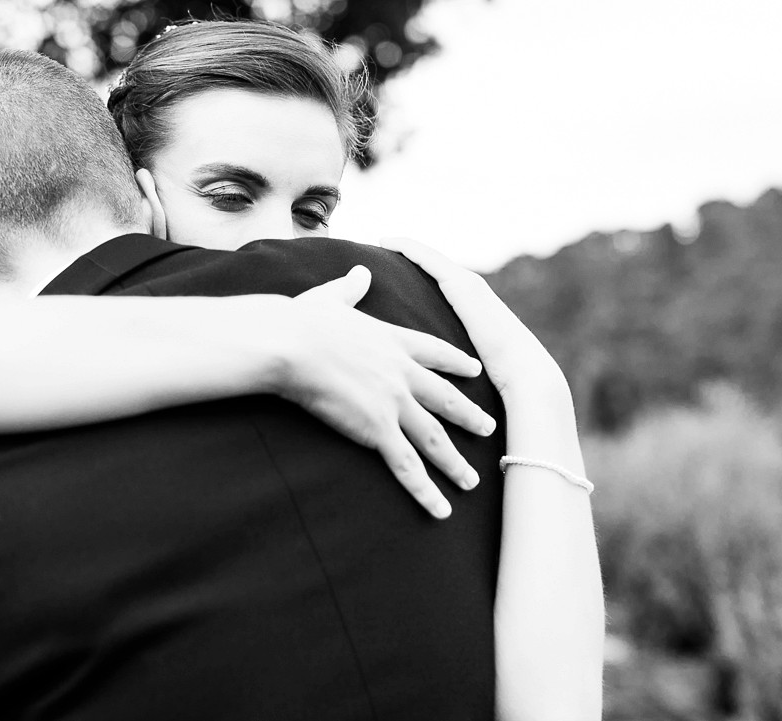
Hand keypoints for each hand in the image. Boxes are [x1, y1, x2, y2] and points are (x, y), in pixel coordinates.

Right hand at [280, 266, 497, 518]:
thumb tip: (361, 271)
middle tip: (489, 428)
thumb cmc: (301, 319)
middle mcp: (402, 373)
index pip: (434, 353)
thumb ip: (351, 287)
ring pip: (434, 439)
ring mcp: (394, 403)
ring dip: (454, 463)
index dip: (456, 362)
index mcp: (392, 340)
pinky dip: (425, 492)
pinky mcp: (378, 429)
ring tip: (471, 481)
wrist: (292, 343)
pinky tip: (440, 510)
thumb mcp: (331, 297)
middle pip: (445, 399)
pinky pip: (406, 468)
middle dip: (469, 415)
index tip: (473, 368)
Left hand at [379, 237, 571, 407]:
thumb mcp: (465, 362)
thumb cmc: (496, 381)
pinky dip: (408, 248)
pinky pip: (428, 259)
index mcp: (471, 305)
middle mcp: (470, 289)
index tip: (392, 265)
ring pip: (428, 257)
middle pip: (432, 264)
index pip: (439, 280)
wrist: (523, 375)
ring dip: (405, 246)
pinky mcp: (461, 284)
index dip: (417, 268)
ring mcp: (467, 284)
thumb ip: (448, 358)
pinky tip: (388, 242)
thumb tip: (427, 374)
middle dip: (409, 253)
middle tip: (380, 243)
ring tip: (381, 239)